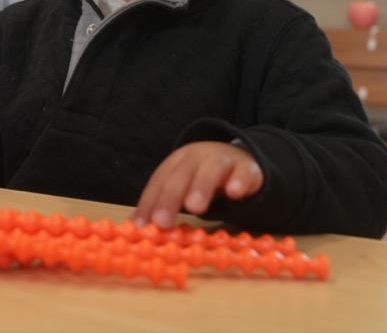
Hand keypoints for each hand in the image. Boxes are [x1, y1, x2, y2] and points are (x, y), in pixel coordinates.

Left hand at [133, 141, 262, 228]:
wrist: (241, 160)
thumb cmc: (203, 179)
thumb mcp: (182, 188)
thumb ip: (163, 206)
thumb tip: (137, 229)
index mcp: (178, 161)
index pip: (161, 180)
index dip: (150, 202)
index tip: (142, 225)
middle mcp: (199, 157)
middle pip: (183, 172)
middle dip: (171, 196)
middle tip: (162, 221)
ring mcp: (226, 161)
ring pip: (213, 167)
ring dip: (202, 185)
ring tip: (194, 208)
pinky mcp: (249, 169)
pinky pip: (246, 173)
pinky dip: (240, 181)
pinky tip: (235, 193)